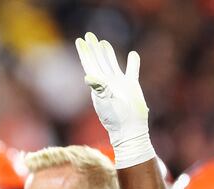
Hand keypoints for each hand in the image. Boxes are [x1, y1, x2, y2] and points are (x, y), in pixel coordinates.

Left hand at [75, 32, 148, 148]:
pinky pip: (132, 71)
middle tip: (89, 35)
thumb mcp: (105, 101)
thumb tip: (88, 76)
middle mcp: (107, 82)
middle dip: (93, 48)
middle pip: (98, 61)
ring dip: (107, 53)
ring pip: (112, 64)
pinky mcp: (132, 86)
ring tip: (103, 42)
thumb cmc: (116, 117)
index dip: (85, 52)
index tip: (80, 40)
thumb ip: (99, 87)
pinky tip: (132, 55)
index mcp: (99, 84)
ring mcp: (119, 84)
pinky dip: (133, 63)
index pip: (90, 64)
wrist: (129, 128)